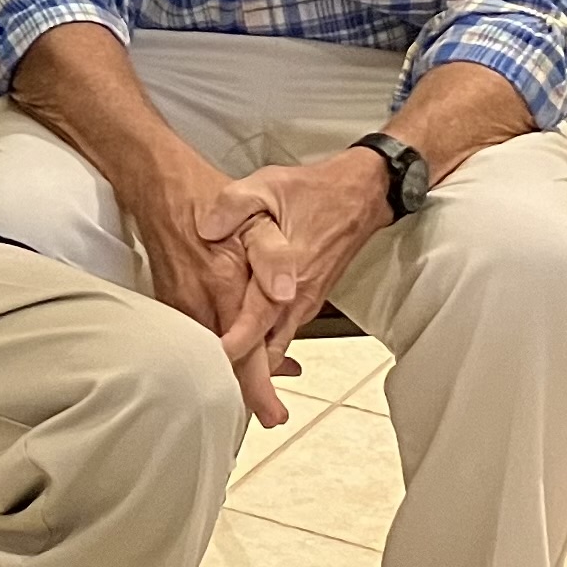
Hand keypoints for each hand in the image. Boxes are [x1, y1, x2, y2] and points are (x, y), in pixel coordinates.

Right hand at [124, 165, 301, 429]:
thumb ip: (274, 256)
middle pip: (223, 364)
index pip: (243, 350)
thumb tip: (284, 294)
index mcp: (223, 284)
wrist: (160, 186)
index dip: (260, 386)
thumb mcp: (257, 213)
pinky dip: (217, 353)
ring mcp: (179, 304)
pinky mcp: (169, 302)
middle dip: (249, 394)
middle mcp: (197, 301)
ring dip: (236, 373)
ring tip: (266, 386)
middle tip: (273, 416)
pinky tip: (240, 352)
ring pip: (207, 355)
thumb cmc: (209, 198)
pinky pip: (194, 339)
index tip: (274, 413)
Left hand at [198, 153, 390, 357]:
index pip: (254, 325)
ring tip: (215, 371)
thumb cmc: (314, 192)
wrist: (359, 195)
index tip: (207, 359)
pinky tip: (235, 345)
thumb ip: (233, 205)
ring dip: (249, 362)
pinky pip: (280, 333)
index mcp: (288, 275)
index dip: (229, 348)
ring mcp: (304, 303)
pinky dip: (259, 345)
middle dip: (239, 372)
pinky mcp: (305, 301)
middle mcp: (298, 298)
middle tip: (207, 381)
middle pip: (265, 352)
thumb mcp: (266, 186)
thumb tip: (207, 228)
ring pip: (273, 346)